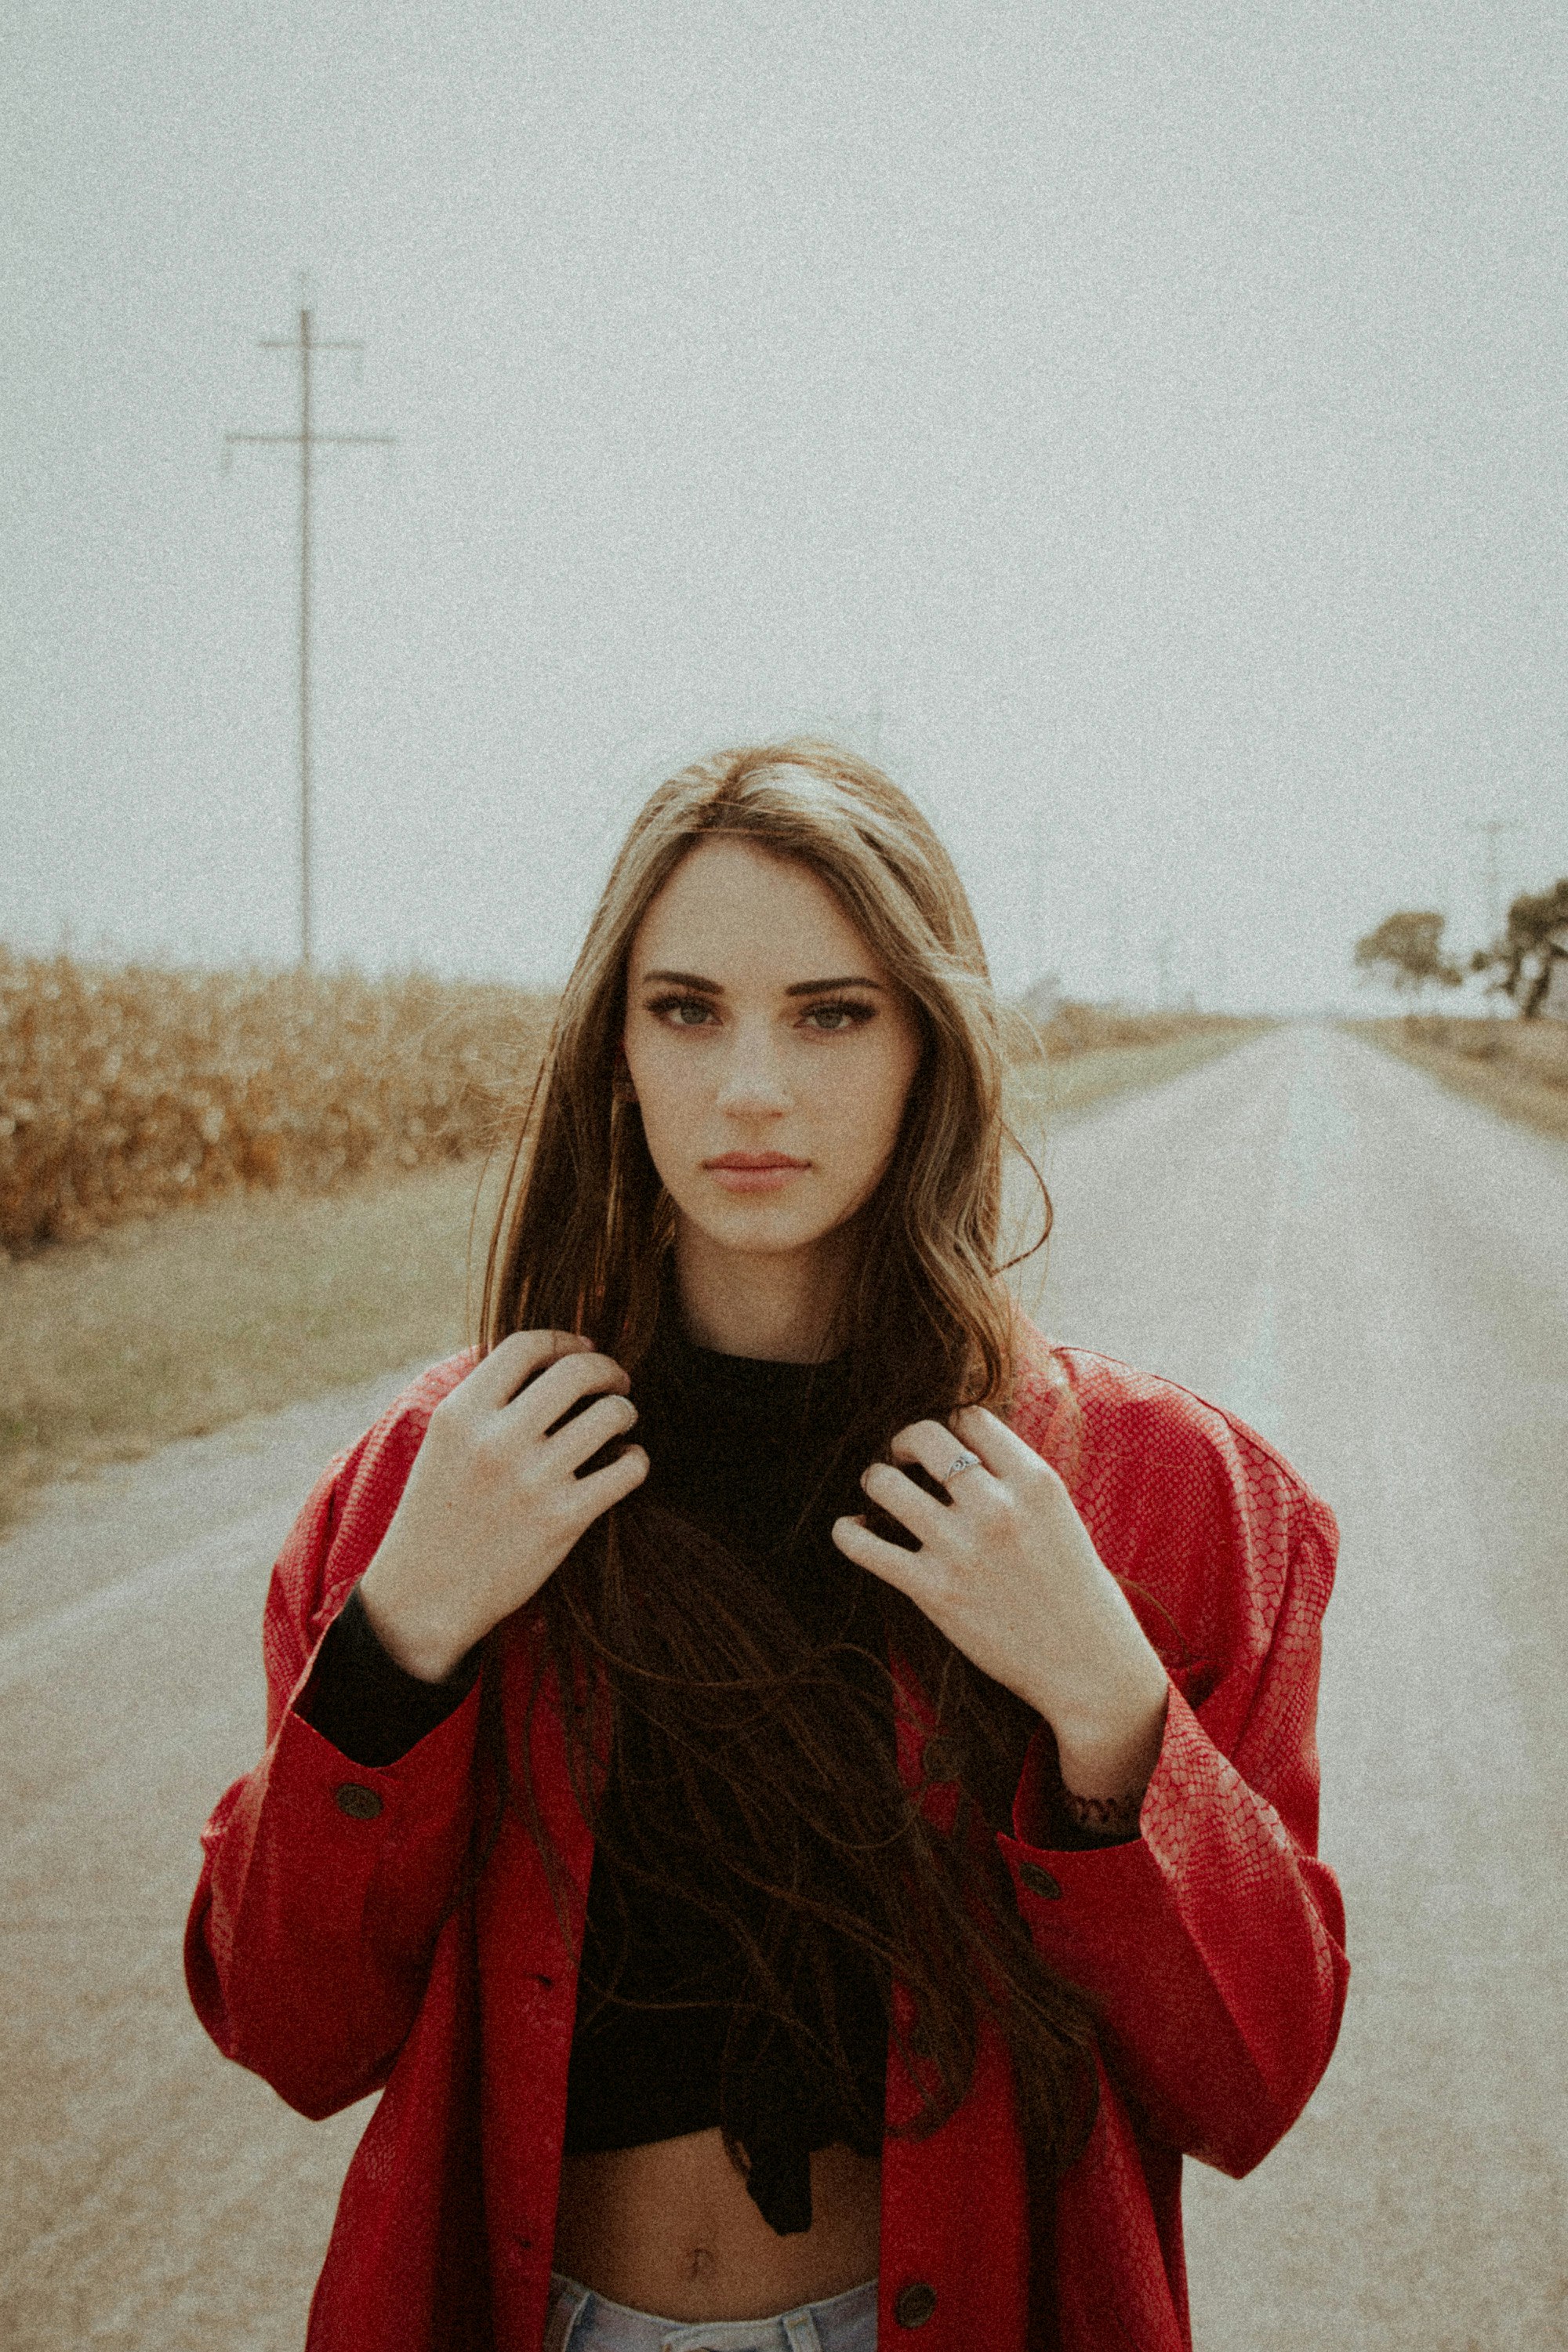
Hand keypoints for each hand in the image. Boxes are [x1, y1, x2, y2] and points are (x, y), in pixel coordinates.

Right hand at [357, 1331, 647, 1681]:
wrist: (424, 1597)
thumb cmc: (437, 1514)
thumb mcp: (443, 1444)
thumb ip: (484, 1402)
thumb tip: (546, 1361)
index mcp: (461, 1415)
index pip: (525, 1346)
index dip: (565, 1341)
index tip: (584, 1349)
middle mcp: (497, 1440)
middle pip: (577, 1372)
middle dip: (608, 1370)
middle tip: (617, 1383)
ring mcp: (532, 1480)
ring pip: (610, 1416)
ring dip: (624, 1413)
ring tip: (620, 1423)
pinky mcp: (563, 1520)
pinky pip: (627, 1470)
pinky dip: (636, 1460)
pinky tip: (626, 1464)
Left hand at [831, 1404, 1168, 1800]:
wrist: (1090, 1665)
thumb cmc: (1078, 1591)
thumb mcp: (1060, 1515)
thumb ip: (1015, 1481)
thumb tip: (964, 1449)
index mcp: (1035, 1481)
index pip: (971, 1417)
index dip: (950, 1426)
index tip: (943, 1446)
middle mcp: (996, 1506)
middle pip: (924, 1436)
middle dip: (905, 1442)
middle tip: (902, 1458)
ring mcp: (962, 1548)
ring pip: (886, 1484)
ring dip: (875, 1480)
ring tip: (879, 1491)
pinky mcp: (935, 1591)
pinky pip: (865, 1546)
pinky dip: (848, 1532)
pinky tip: (852, 1530)